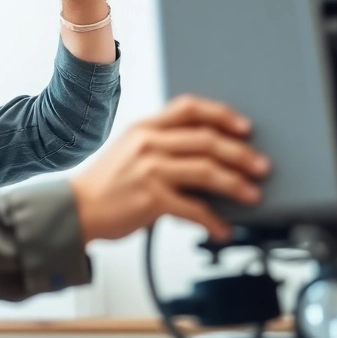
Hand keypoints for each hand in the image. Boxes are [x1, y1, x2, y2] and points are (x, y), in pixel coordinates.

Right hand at [68, 96, 269, 243]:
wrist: (75, 210)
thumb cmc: (106, 185)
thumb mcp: (130, 151)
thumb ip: (162, 146)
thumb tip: (206, 157)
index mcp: (145, 127)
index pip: (189, 108)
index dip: (222, 115)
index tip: (245, 127)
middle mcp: (148, 143)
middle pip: (207, 140)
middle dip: (241, 154)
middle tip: (261, 166)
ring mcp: (150, 170)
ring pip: (207, 171)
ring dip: (236, 185)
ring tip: (252, 195)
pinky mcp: (151, 199)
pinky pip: (194, 209)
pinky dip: (214, 221)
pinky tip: (222, 229)